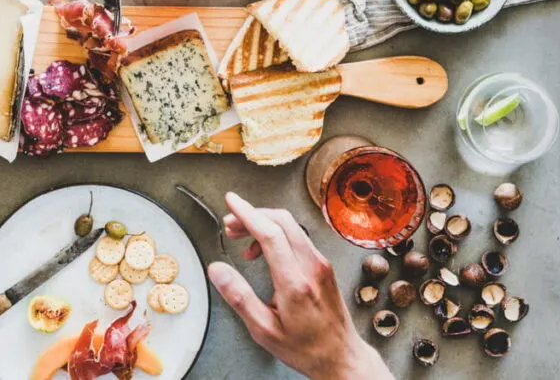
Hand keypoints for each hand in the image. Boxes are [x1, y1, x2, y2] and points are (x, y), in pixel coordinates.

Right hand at [208, 193, 392, 379]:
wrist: (341, 358)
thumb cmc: (305, 348)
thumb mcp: (263, 330)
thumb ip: (239, 297)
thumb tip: (218, 270)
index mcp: (295, 282)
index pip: (270, 233)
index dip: (248, 213)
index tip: (231, 201)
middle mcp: (312, 267)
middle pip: (282, 221)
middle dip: (252, 215)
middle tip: (230, 223)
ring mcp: (320, 265)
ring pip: (290, 226)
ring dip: (263, 224)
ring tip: (241, 237)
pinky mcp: (323, 267)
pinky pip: (297, 238)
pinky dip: (276, 235)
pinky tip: (262, 252)